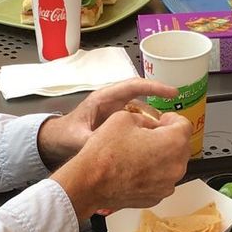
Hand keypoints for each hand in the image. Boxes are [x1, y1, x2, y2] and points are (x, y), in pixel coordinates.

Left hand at [36, 77, 176, 166]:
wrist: (56, 140)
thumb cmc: (65, 134)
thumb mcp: (77, 138)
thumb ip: (92, 140)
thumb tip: (109, 144)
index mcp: (104, 98)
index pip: (134, 86)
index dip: (154, 87)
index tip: (172, 92)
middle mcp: (113, 102)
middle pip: (142, 98)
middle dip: (159, 105)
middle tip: (174, 119)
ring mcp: (116, 112)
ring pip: (141, 112)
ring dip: (154, 121)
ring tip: (166, 133)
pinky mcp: (117, 122)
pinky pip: (136, 122)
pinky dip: (146, 130)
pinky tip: (154, 140)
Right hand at [52, 106, 193, 218]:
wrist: (90, 182)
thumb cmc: (105, 153)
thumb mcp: (123, 118)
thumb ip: (144, 119)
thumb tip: (149, 125)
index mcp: (172, 143)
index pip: (185, 125)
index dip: (173, 119)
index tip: (164, 120)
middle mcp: (175, 166)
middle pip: (181, 146)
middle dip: (169, 138)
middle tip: (151, 135)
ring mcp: (167, 184)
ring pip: (172, 164)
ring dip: (162, 156)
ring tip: (141, 152)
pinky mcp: (157, 197)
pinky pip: (162, 179)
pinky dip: (154, 173)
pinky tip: (136, 168)